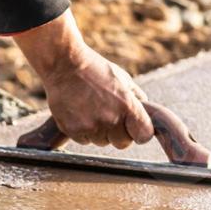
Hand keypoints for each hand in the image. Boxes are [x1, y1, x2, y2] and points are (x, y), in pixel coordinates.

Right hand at [11, 11, 152, 149]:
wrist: (64, 66)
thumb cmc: (95, 69)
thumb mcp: (122, 78)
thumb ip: (136, 98)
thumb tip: (146, 113)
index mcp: (127, 105)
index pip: (144, 135)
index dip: (140, 132)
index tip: (135, 128)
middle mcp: (110, 119)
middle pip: (122, 143)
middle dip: (118, 133)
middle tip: (109, 116)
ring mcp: (90, 127)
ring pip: (102, 142)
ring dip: (99, 131)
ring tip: (91, 110)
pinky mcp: (73, 131)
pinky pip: (84, 140)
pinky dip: (83, 131)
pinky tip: (80, 113)